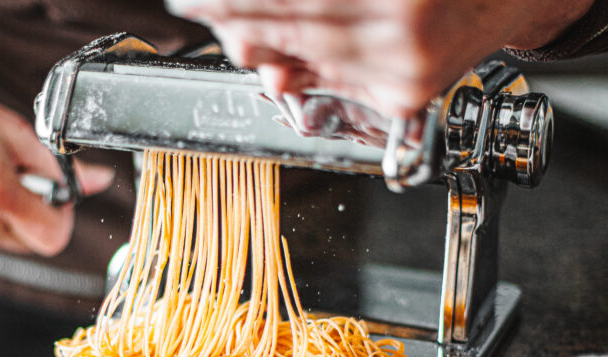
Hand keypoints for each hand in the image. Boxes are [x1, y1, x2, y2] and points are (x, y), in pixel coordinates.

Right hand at [0, 58, 113, 261]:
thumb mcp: (17, 132)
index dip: (61, 216)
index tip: (53, 195)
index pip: (54, 237)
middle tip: (14, 179)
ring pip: (7, 243)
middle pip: (32, 243)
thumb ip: (60, 167)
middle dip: (34, 214)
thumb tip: (99, 182)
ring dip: (7, 217)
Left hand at [170, 0, 592, 118]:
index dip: (230, 1)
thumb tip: (247, 8)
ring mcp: (403, 69)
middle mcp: (399, 26)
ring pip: (299, 64)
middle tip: (201, 7)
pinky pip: (332, 84)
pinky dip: (302, 68)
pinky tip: (287, 55)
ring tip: (237, 29)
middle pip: (281, 28)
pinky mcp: (406, 95)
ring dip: (259, 47)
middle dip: (233, 20)